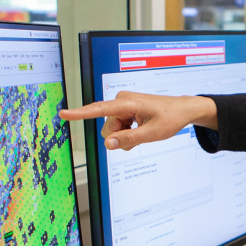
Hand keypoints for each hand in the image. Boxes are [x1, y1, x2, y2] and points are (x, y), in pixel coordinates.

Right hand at [58, 91, 216, 149]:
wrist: (181, 109)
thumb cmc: (170, 118)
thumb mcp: (152, 133)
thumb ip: (129, 140)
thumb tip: (109, 144)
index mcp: (128, 103)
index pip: (99, 109)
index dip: (80, 113)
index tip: (63, 114)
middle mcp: (122, 100)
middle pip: (108, 127)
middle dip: (120, 137)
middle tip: (140, 134)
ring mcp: (123, 104)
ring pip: (113, 129)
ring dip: (125, 135)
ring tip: (142, 130)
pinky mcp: (125, 109)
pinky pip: (118, 126)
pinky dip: (127, 132)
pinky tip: (140, 128)